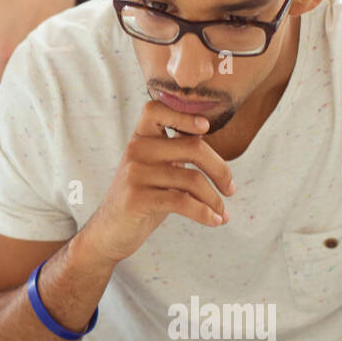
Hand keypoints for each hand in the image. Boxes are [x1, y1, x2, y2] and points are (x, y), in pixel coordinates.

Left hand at [0, 0, 74, 81]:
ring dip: (27, 64)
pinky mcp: (54, 46)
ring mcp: (40, 52)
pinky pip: (45, 58)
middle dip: (12, 71)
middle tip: (9, 63)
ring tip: (22, 55)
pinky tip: (37, 45)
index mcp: (4, 50)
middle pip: (17, 76)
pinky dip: (40, 54)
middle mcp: (22, 55)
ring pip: (32, 68)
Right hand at [81, 99, 236, 266]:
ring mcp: (134, 174)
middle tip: (230, 189)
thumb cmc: (142, 197)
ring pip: (191, 179)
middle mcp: (136, 150)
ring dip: (214, 200)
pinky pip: (181, 201)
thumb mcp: (155, 169)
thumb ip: (175, 153)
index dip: (183, 114)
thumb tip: (213, 148)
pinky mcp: (136, 198)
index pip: (156, 110)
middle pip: (192, 147)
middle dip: (220, 169)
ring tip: (222, 213)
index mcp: (141, 138)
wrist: (110, 230)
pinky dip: (204, 213)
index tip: (205, 128)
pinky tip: (214, 221)